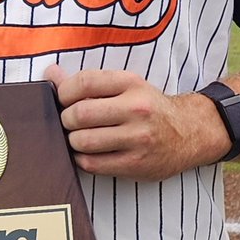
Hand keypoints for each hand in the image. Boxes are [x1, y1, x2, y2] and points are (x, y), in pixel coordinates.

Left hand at [44, 65, 225, 180]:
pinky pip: (92, 163)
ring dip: (73, 140)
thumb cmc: (149, 108)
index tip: (63, 99)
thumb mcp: (126, 86)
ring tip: (80, 137)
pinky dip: (82, 158)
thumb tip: (50, 74)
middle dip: (66, 119)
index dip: (63, 91)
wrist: (188, 133)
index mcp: (131, 83)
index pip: (84, 82)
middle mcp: (136, 109)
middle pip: (79, 114)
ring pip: (83, 141)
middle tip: (70, 121)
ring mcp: (137, 138)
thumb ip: (88, 82)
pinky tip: (89, 152)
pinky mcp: (135, 164)